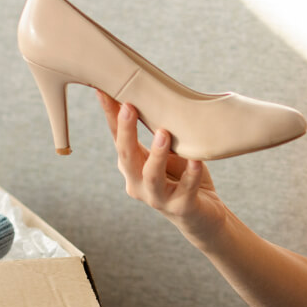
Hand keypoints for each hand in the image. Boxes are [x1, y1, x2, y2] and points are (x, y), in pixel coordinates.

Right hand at [97, 90, 228, 234]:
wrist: (202, 216)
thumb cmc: (181, 178)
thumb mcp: (168, 153)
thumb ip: (158, 133)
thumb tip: (154, 97)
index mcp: (132, 167)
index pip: (117, 139)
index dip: (110, 116)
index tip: (103, 91)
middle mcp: (138, 184)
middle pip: (127, 156)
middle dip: (126, 131)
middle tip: (129, 107)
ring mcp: (158, 198)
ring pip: (151, 176)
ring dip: (156, 154)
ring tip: (163, 134)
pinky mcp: (181, 207)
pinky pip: (186, 189)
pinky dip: (191, 174)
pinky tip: (196, 161)